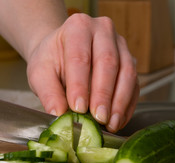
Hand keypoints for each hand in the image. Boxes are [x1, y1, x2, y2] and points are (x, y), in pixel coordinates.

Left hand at [26, 13, 138, 132]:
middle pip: (108, 62)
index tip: (78, 108)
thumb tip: (59, 114)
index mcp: (77, 27)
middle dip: (103, 94)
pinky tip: (118, 120)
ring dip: (120, 102)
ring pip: (127, 73)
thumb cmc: (51, 60)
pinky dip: (127, 105)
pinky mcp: (130, 62)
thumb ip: (48, 92)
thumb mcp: (40, 73)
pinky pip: (134, 84)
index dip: (80, 84)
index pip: (80, 57)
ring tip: (110, 123)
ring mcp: (120, 45)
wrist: (62, 53)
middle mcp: (103, 30)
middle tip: (98, 118)